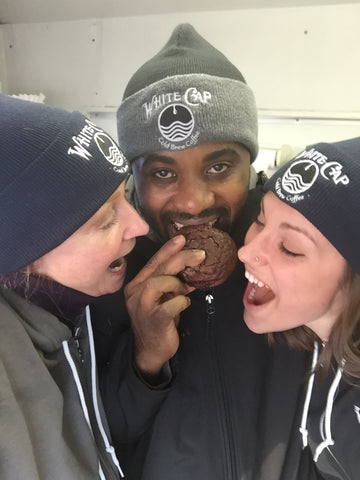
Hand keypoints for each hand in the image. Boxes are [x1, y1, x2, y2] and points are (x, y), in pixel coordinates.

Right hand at [125, 235, 204, 378]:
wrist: (150, 351)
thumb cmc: (158, 322)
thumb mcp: (164, 299)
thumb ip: (173, 285)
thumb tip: (193, 271)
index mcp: (137, 284)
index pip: (153, 262)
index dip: (168, 249)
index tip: (182, 238)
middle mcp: (136, 292)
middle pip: (158, 268)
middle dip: (180, 258)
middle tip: (200, 255)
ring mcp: (142, 306)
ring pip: (159, 282)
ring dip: (177, 283)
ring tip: (184, 290)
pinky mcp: (154, 320)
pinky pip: (170, 305)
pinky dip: (181, 301)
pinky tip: (184, 304)